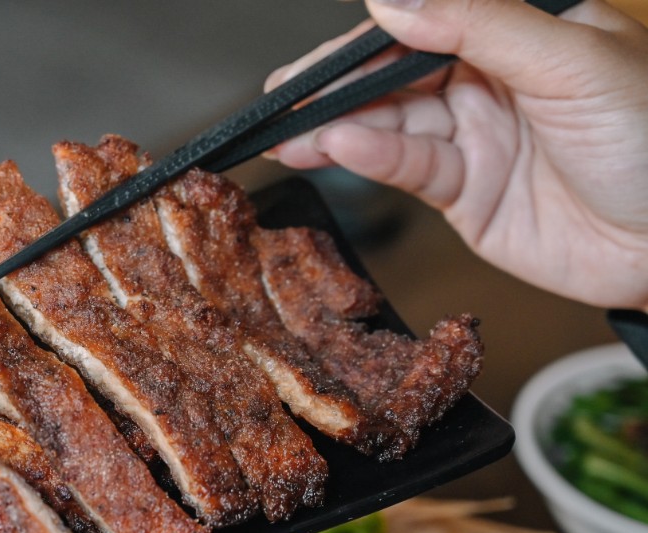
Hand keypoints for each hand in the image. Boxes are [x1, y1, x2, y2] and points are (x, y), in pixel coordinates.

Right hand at [268, 0, 647, 309]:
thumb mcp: (570, 63)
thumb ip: (479, 22)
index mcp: (523, 30)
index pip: (427, 22)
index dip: (367, 39)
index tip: (321, 56)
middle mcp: (491, 78)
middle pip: (396, 74)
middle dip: (336, 88)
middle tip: (283, 100)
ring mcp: (477, 135)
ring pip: (392, 123)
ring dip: (341, 128)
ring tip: (295, 134)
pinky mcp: (466, 191)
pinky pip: (409, 167)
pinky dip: (373, 159)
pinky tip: (340, 150)